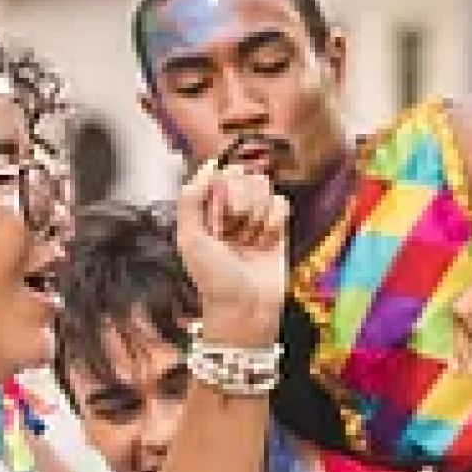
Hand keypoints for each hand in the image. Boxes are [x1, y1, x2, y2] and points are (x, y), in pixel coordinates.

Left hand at [175, 147, 290, 344]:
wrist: (245, 308)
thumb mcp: (189, 238)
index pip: (220, 174)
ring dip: (258, 213)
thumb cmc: (213, 277)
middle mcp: (231, 210)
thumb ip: (190, 198)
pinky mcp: (279, 229)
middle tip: (234, 230)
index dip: (222, 189)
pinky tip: (268, 239)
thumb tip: (210, 164)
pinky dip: (275, 220)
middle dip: (241, 201)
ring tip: (251, 239)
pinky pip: (282, 203)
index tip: (217, 218)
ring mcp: (256, 218)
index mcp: (207, 209)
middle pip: (245, 176)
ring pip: (265, 187)